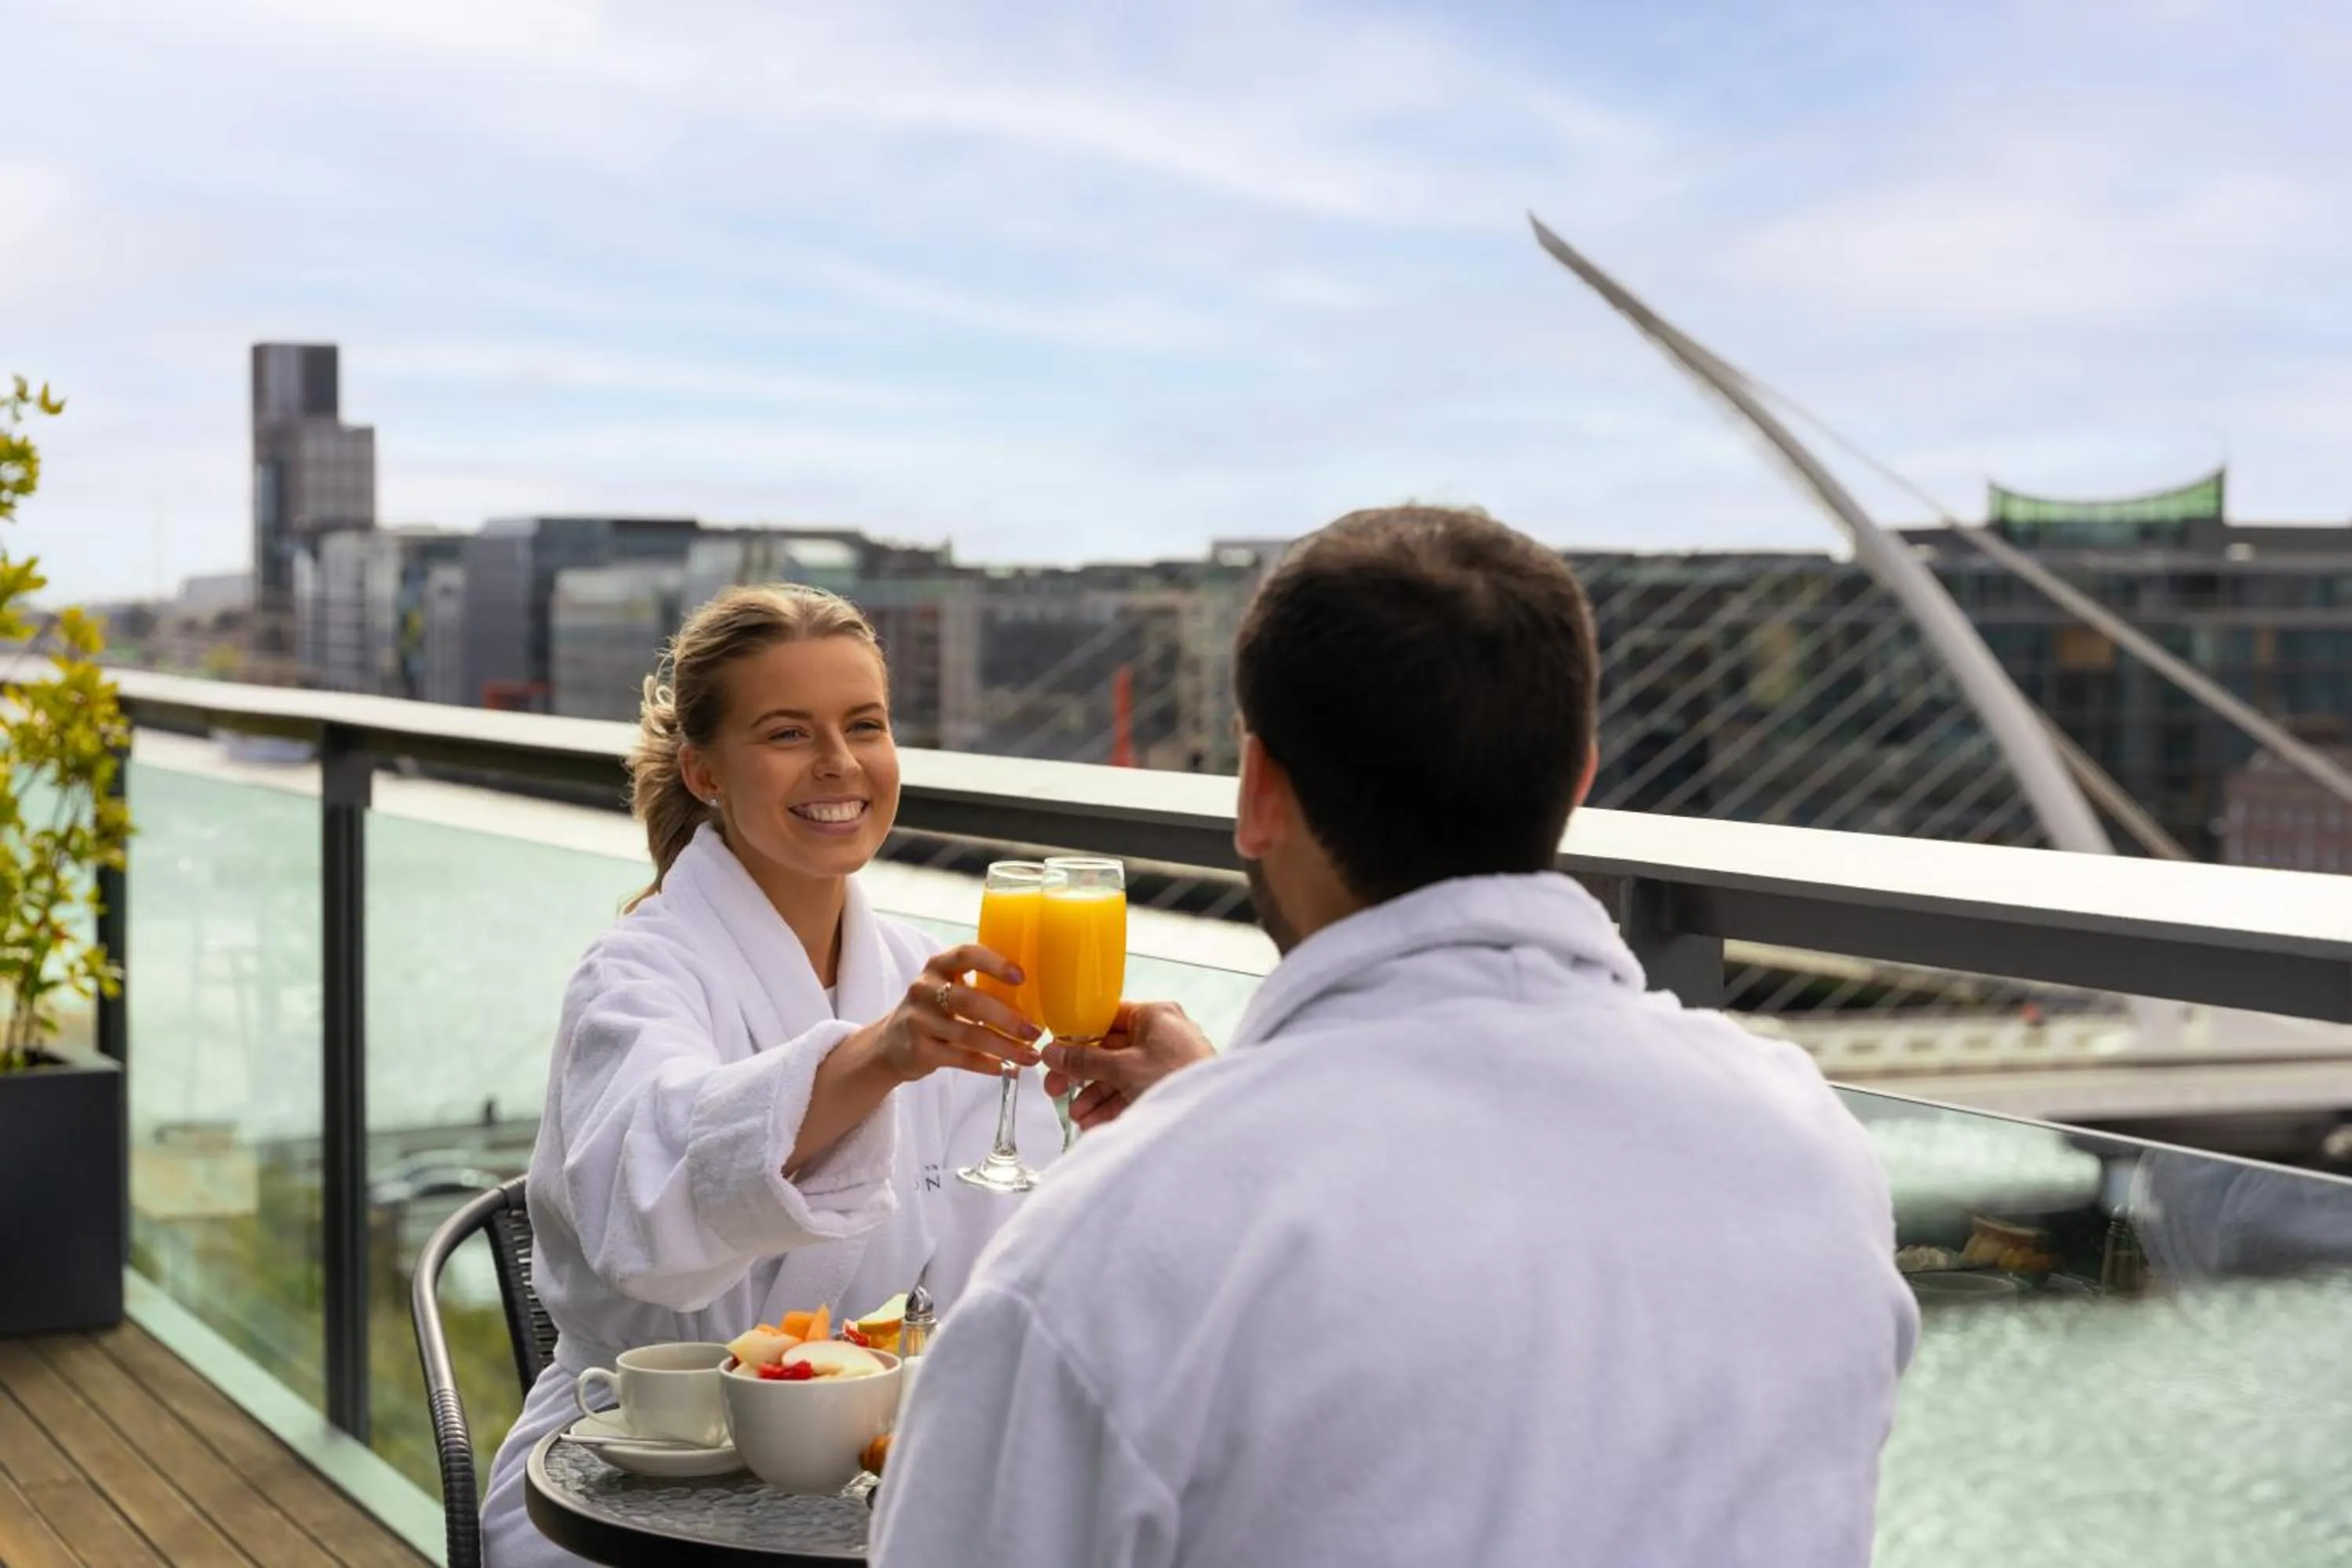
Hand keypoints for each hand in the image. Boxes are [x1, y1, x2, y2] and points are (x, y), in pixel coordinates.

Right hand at [858, 945, 1043, 1084]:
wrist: (890, 1044)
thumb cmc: (934, 1011)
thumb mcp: (949, 989)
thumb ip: (980, 987)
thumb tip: (1036, 998)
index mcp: (938, 966)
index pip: (966, 954)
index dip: (994, 963)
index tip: (1021, 977)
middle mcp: (924, 988)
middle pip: (971, 1000)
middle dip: (1007, 1018)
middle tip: (1035, 1031)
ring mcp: (918, 1020)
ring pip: (969, 1034)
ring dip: (1004, 1047)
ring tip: (1029, 1056)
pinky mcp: (917, 1050)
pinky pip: (959, 1058)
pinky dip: (985, 1064)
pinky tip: (1004, 1069)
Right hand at [1042, 1001, 1214, 1130]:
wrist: (1215, 1117)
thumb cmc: (1177, 1079)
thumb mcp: (1123, 1069)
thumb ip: (1085, 1061)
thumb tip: (1053, 1052)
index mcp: (1154, 1015)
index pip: (1107, 1018)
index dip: (1078, 1037)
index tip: (1057, 1055)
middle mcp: (1162, 1034)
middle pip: (1110, 1050)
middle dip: (1084, 1076)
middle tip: (1057, 1090)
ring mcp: (1167, 1060)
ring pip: (1121, 1075)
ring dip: (1096, 1096)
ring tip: (1080, 1117)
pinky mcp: (1170, 1085)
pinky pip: (1134, 1091)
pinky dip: (1114, 1106)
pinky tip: (1096, 1124)